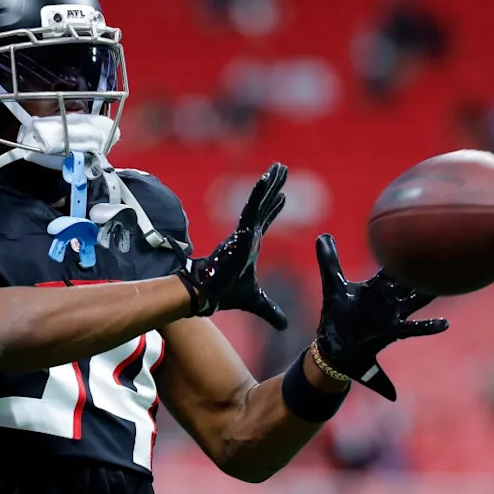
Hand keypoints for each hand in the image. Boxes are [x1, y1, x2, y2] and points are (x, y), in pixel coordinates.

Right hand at [173, 163, 288, 328]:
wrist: (208, 294)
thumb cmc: (226, 294)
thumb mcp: (256, 303)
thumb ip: (271, 311)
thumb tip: (284, 326)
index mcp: (250, 246)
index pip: (264, 223)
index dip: (273, 209)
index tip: (283, 196)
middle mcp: (247, 235)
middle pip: (264, 206)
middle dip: (273, 187)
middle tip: (283, 169)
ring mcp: (244, 231)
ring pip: (260, 202)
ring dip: (270, 184)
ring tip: (280, 167)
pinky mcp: (241, 231)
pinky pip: (252, 207)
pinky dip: (260, 193)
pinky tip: (268, 178)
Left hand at [314, 234, 447, 400]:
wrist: (335, 346)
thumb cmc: (337, 314)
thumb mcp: (332, 285)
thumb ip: (329, 261)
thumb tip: (323, 235)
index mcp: (377, 286)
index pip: (394, 265)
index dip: (404, 252)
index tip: (418, 234)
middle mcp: (389, 298)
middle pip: (411, 280)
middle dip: (424, 268)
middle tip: (444, 251)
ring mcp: (393, 315)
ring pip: (418, 300)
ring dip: (431, 293)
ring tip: (450, 283)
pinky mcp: (391, 332)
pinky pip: (413, 328)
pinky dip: (428, 327)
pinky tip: (444, 324)